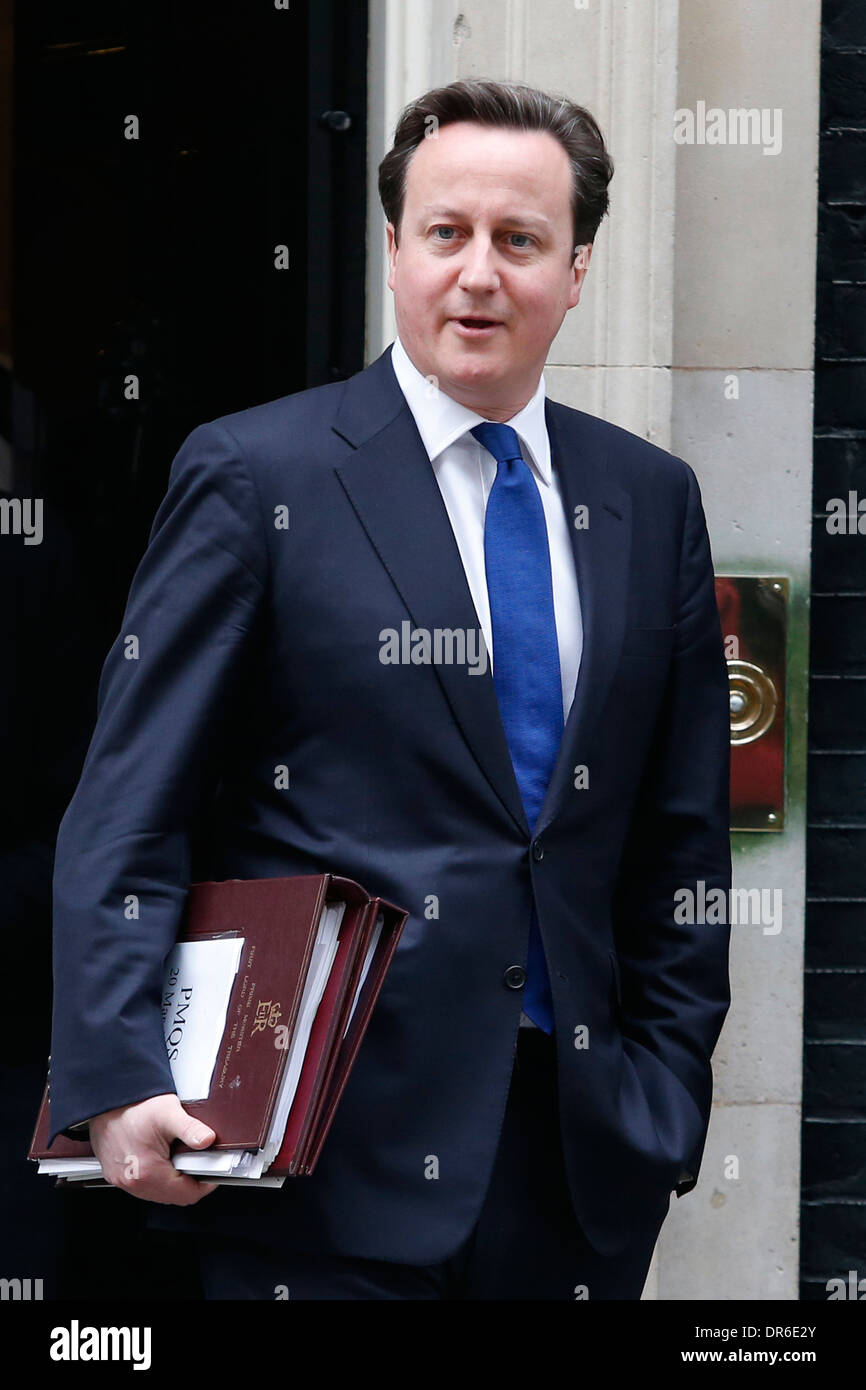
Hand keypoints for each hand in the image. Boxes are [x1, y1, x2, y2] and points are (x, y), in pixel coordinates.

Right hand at [89, 1093, 218, 1203]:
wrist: (108, 1099)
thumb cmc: (134, 1105)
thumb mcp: (168, 1113)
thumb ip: (191, 1130)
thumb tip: (208, 1141)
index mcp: (147, 1172)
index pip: (186, 1194)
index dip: (204, 1183)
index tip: (211, 1170)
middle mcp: (131, 1182)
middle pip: (172, 1196)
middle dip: (188, 1181)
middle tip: (195, 1160)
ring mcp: (121, 1180)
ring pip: (157, 1193)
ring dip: (171, 1180)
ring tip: (176, 1156)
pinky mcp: (115, 1175)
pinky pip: (142, 1186)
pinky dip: (155, 1177)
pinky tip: (159, 1158)